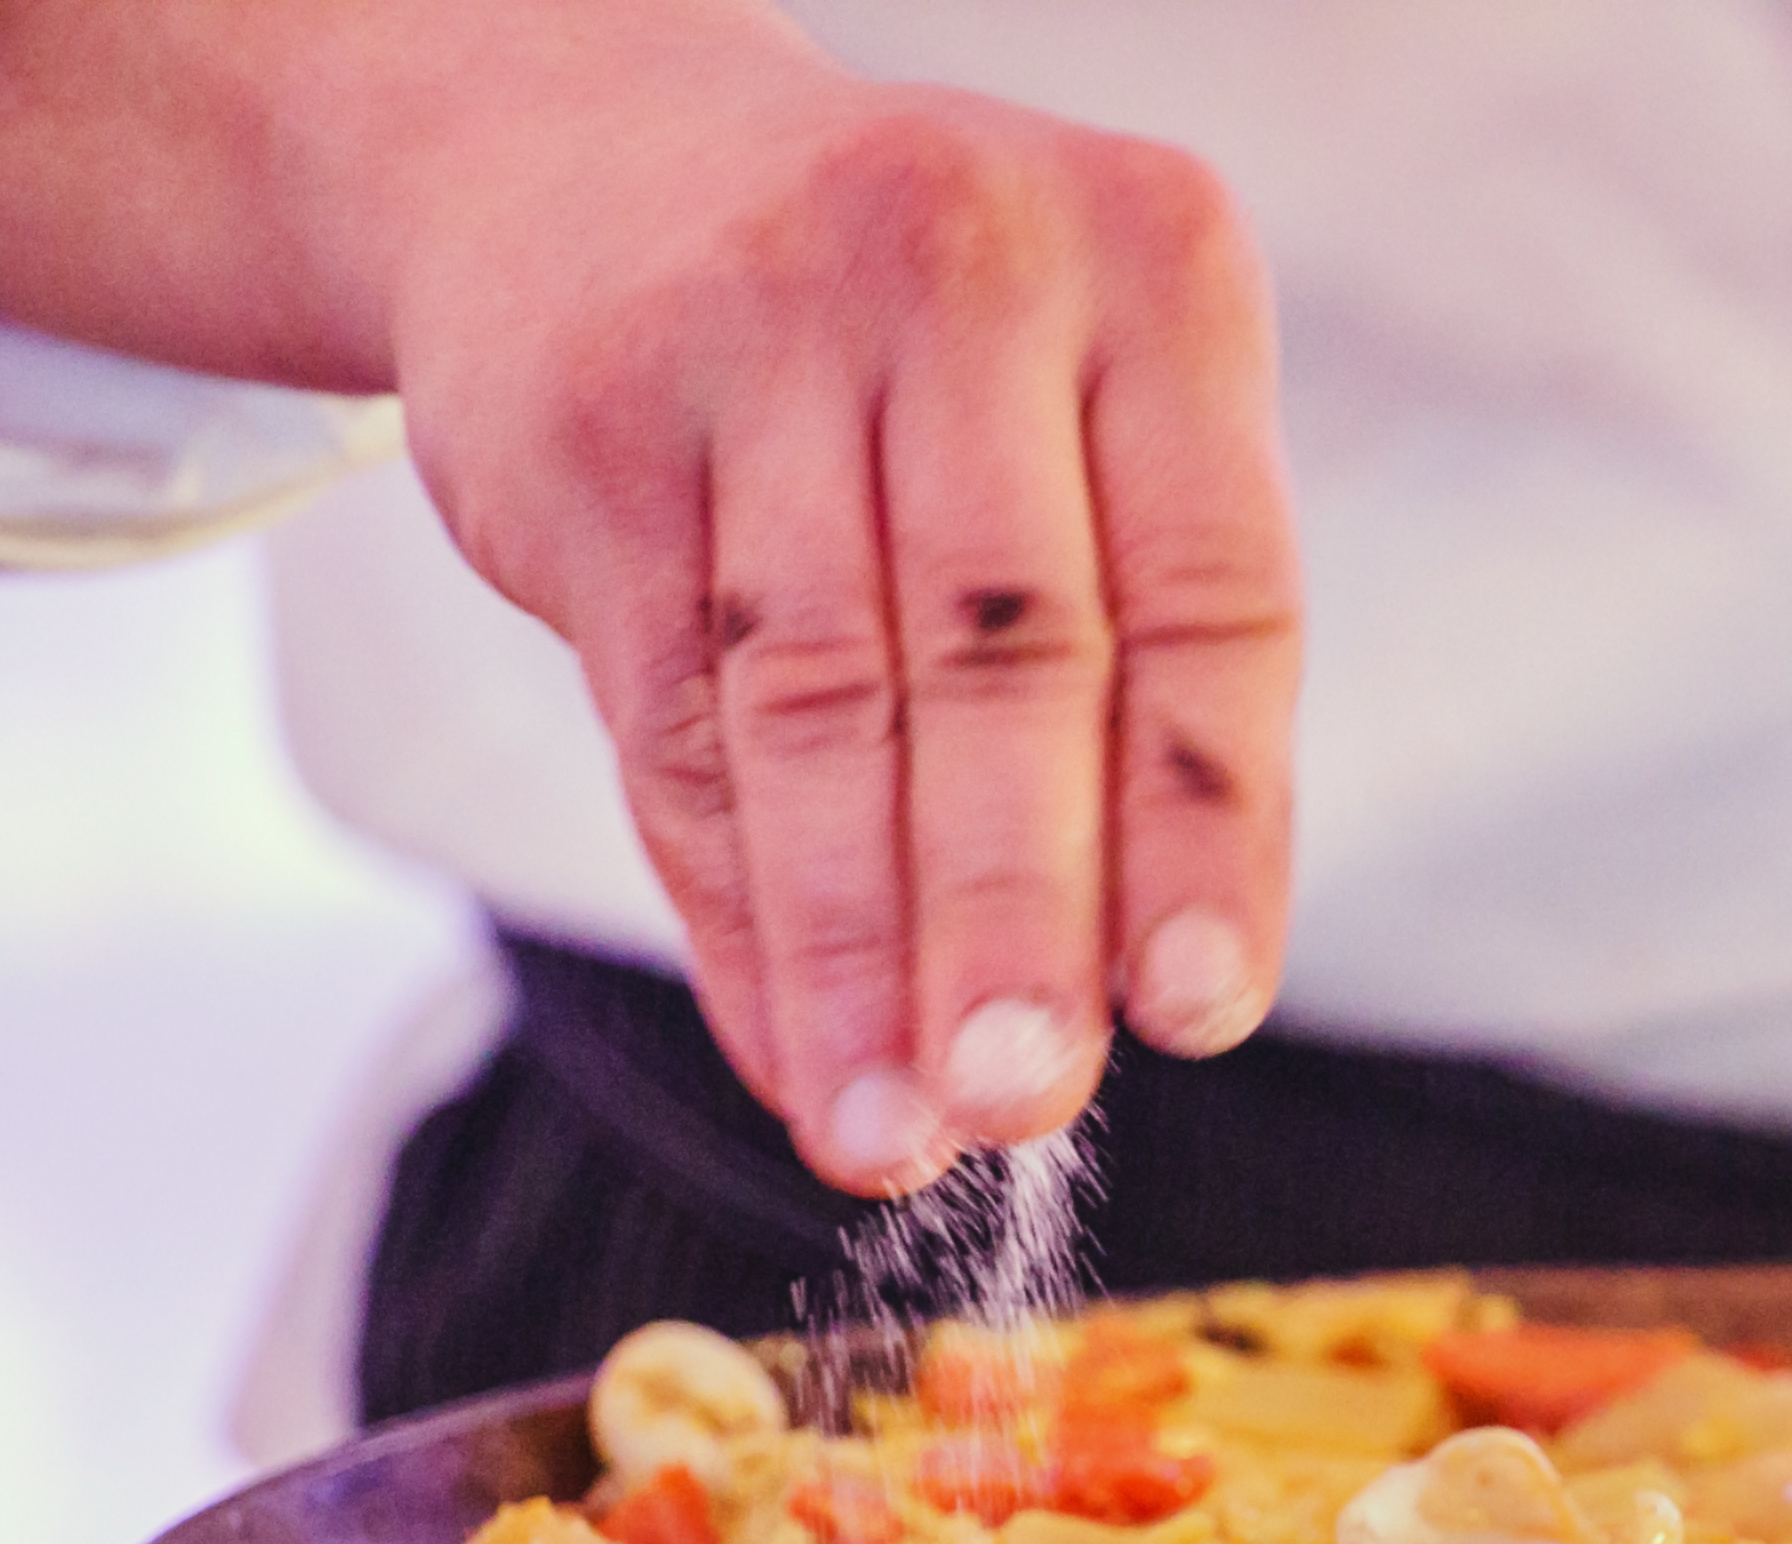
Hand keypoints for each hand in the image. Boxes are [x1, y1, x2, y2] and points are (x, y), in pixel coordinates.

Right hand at [0, 0, 1302, 1195]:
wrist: (579, 160)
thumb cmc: (902, 349)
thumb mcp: (1067, 415)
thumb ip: (1131, 658)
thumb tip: (1135, 999)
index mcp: (1155, 265)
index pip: (1212, 593)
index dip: (1205, 820)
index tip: (1198, 1012)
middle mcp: (964, 268)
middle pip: (1002, 658)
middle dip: (1014, 915)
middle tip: (1024, 1106)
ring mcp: (755, 332)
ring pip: (818, 708)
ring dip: (858, 956)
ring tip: (892, 1133)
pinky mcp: (588, 428)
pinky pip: (674, 725)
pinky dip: (736, 917)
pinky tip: (789, 1048)